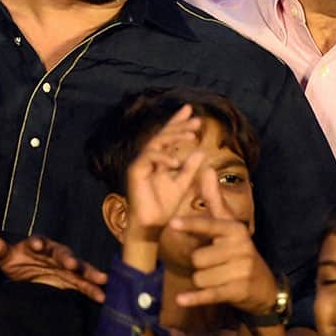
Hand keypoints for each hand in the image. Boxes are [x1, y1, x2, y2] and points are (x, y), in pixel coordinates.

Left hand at [0, 233, 108, 301]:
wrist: (28, 274)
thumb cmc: (16, 262)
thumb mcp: (5, 258)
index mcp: (39, 245)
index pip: (39, 242)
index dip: (39, 243)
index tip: (37, 244)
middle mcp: (56, 254)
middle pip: (64, 254)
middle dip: (68, 258)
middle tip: (72, 264)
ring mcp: (66, 268)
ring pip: (79, 269)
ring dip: (89, 273)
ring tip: (101, 279)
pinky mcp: (72, 281)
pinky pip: (84, 285)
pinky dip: (93, 289)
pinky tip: (102, 296)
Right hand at [123, 105, 203, 241]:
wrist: (152, 225)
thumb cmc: (165, 206)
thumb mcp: (182, 183)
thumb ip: (190, 168)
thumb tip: (200, 151)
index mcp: (159, 159)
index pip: (168, 136)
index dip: (178, 122)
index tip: (190, 110)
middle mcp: (148, 158)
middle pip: (163, 135)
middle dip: (179, 125)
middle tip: (197, 120)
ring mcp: (140, 164)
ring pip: (156, 142)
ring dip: (174, 137)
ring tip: (191, 136)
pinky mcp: (135, 172)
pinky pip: (148, 158)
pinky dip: (163, 157)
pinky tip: (176, 161)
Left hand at [169, 168, 278, 315]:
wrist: (263, 286)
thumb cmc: (239, 251)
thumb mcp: (229, 225)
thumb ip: (215, 199)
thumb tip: (207, 169)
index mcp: (235, 229)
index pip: (209, 225)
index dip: (190, 226)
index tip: (172, 223)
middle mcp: (240, 247)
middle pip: (198, 257)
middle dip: (199, 264)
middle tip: (215, 264)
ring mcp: (240, 270)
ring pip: (199, 276)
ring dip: (202, 281)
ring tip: (218, 277)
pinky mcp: (237, 290)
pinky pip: (208, 294)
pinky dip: (194, 298)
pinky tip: (180, 300)